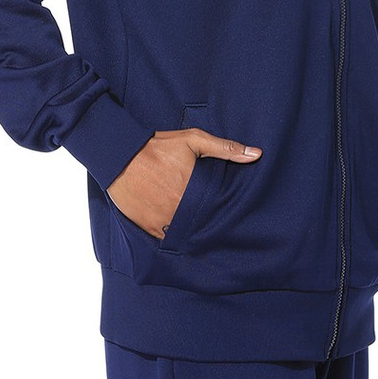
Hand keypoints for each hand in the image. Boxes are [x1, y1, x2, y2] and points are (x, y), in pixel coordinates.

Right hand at [106, 128, 261, 237]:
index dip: (222, 212)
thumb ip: (225, 148)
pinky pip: (165, 238)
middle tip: (208, 216)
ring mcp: (163, 222)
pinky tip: (174, 224)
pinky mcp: (148, 227)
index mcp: (194, 191)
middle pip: (202, 224)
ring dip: (189, 229)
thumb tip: (256, 154)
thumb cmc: (158, 146)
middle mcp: (180, 211)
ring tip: (191, 221)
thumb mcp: (193, 140)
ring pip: (185, 234)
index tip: (224, 211)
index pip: (217, 211)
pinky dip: (171, 233)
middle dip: (206, 221)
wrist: (120, 155)